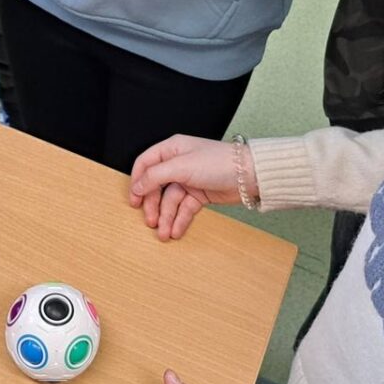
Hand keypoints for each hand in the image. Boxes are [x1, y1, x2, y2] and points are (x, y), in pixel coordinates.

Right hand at [127, 135, 247, 240]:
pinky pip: (184, 208)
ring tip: (164, 233)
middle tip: (150, 222)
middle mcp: (178, 164)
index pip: (145, 164)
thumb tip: (137, 186)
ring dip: (166, 217)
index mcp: (172, 149)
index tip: (134, 200)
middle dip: (153, 205)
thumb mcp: (181, 166)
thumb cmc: (218, 162)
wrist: (250, 175)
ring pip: (171, 201)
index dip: (137, 181)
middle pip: (157, 186)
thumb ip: (155, 176)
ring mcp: (189, 180)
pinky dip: (179, 220)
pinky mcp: (200, 194)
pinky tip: (176, 230)